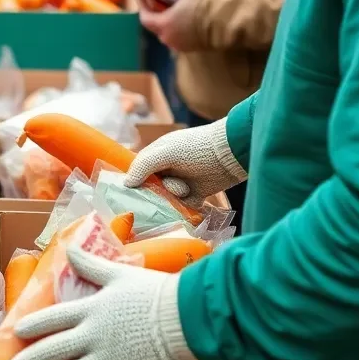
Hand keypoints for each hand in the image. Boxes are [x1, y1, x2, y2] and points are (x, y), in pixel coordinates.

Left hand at [9, 247, 200, 359]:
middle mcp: (92, 336)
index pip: (53, 318)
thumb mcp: (118, 273)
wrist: (184, 318)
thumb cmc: (152, 292)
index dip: (33, 325)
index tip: (17, 332)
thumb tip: (69, 249)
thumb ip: (90, 265)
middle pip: (54, 350)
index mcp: (90, 309)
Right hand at [124, 118, 244, 200]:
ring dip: (174, 201)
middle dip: (158, 195)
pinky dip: (187, 210)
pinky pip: (184, 208)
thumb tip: (126, 184)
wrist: (232, 153)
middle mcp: (168, 169)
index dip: (136, 184)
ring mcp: (182, 182)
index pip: (139, 172)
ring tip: (187, 191)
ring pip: (168, 201)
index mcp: (157, 155)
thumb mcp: (167, 152)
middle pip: (153, 190)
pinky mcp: (196, 195)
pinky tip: (192, 204)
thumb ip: (145, 165)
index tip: (135, 196)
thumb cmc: (197, 149)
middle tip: (169, 191)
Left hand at [138, 0, 211, 51]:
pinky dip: (179, 26)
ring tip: (174, 3)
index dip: (143, 4)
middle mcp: (172, 38)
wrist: (234, 19)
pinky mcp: (196, 47)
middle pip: (156, 25)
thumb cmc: (210, 1)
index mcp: (166, 25)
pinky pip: (181, 37)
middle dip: (155, 10)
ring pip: (169, 31)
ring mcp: (184, 45)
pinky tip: (187, 14)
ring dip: (168, 19)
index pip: (145, 17)